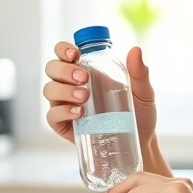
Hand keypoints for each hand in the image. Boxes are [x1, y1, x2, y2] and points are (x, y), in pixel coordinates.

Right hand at [43, 42, 157, 144]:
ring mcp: (66, 105)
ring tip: (84, 96)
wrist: (140, 143)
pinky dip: (63, 111)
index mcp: (88, 71)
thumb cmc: (140, 114)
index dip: (63, 49)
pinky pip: (52, 116)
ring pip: (49, 90)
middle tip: (84, 77)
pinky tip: (79, 113)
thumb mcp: (143, 92)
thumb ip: (139, 72)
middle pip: (52, 68)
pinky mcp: (65, 126)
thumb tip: (135, 50)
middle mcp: (72, 85)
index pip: (64, 53)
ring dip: (64, 89)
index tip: (76, 54)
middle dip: (64, 69)